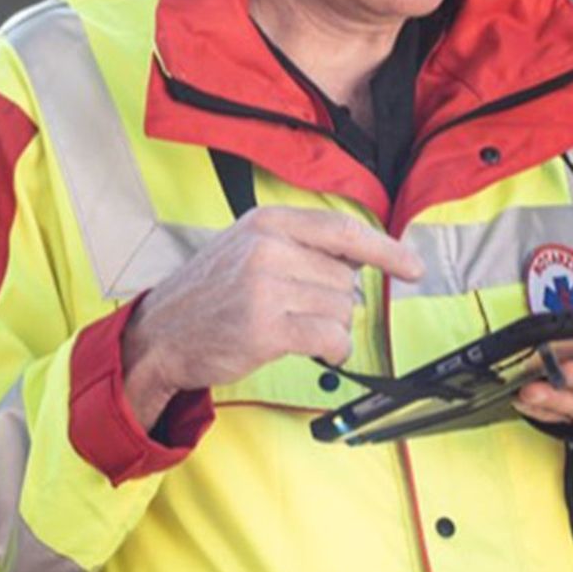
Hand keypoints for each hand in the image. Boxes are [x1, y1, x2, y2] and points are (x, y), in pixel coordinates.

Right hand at [121, 206, 422, 428]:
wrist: (160, 333)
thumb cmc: (210, 292)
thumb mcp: (247, 246)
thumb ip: (299, 244)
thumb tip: (362, 261)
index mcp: (267, 222)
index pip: (342, 229)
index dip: (385, 249)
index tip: (412, 267)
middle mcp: (268, 248)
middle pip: (344, 277)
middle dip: (334, 300)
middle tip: (297, 309)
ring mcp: (265, 287)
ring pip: (341, 308)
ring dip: (331, 327)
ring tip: (293, 328)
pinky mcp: (265, 328)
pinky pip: (331, 337)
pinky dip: (334, 348)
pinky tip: (318, 350)